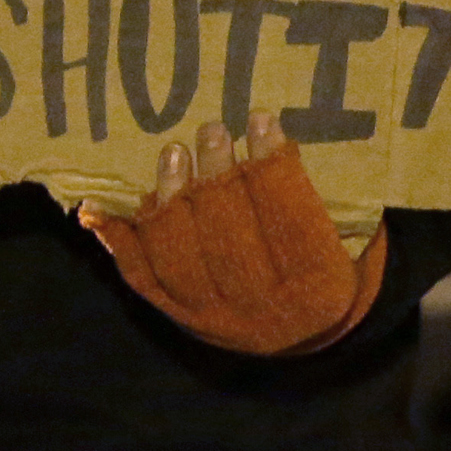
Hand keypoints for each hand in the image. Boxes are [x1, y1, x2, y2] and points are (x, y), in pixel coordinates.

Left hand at [79, 110, 386, 355]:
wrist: (303, 331)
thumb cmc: (333, 257)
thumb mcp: (352, 233)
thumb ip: (327, 193)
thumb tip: (278, 132)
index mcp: (319, 289)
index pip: (293, 224)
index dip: (275, 170)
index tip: (262, 119)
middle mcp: (264, 313)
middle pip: (231, 243)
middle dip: (218, 181)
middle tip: (212, 131)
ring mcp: (212, 320)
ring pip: (181, 260)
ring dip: (172, 202)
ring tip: (171, 154)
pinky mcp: (176, 317)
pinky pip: (140, 277)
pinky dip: (118, 239)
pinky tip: (98, 207)